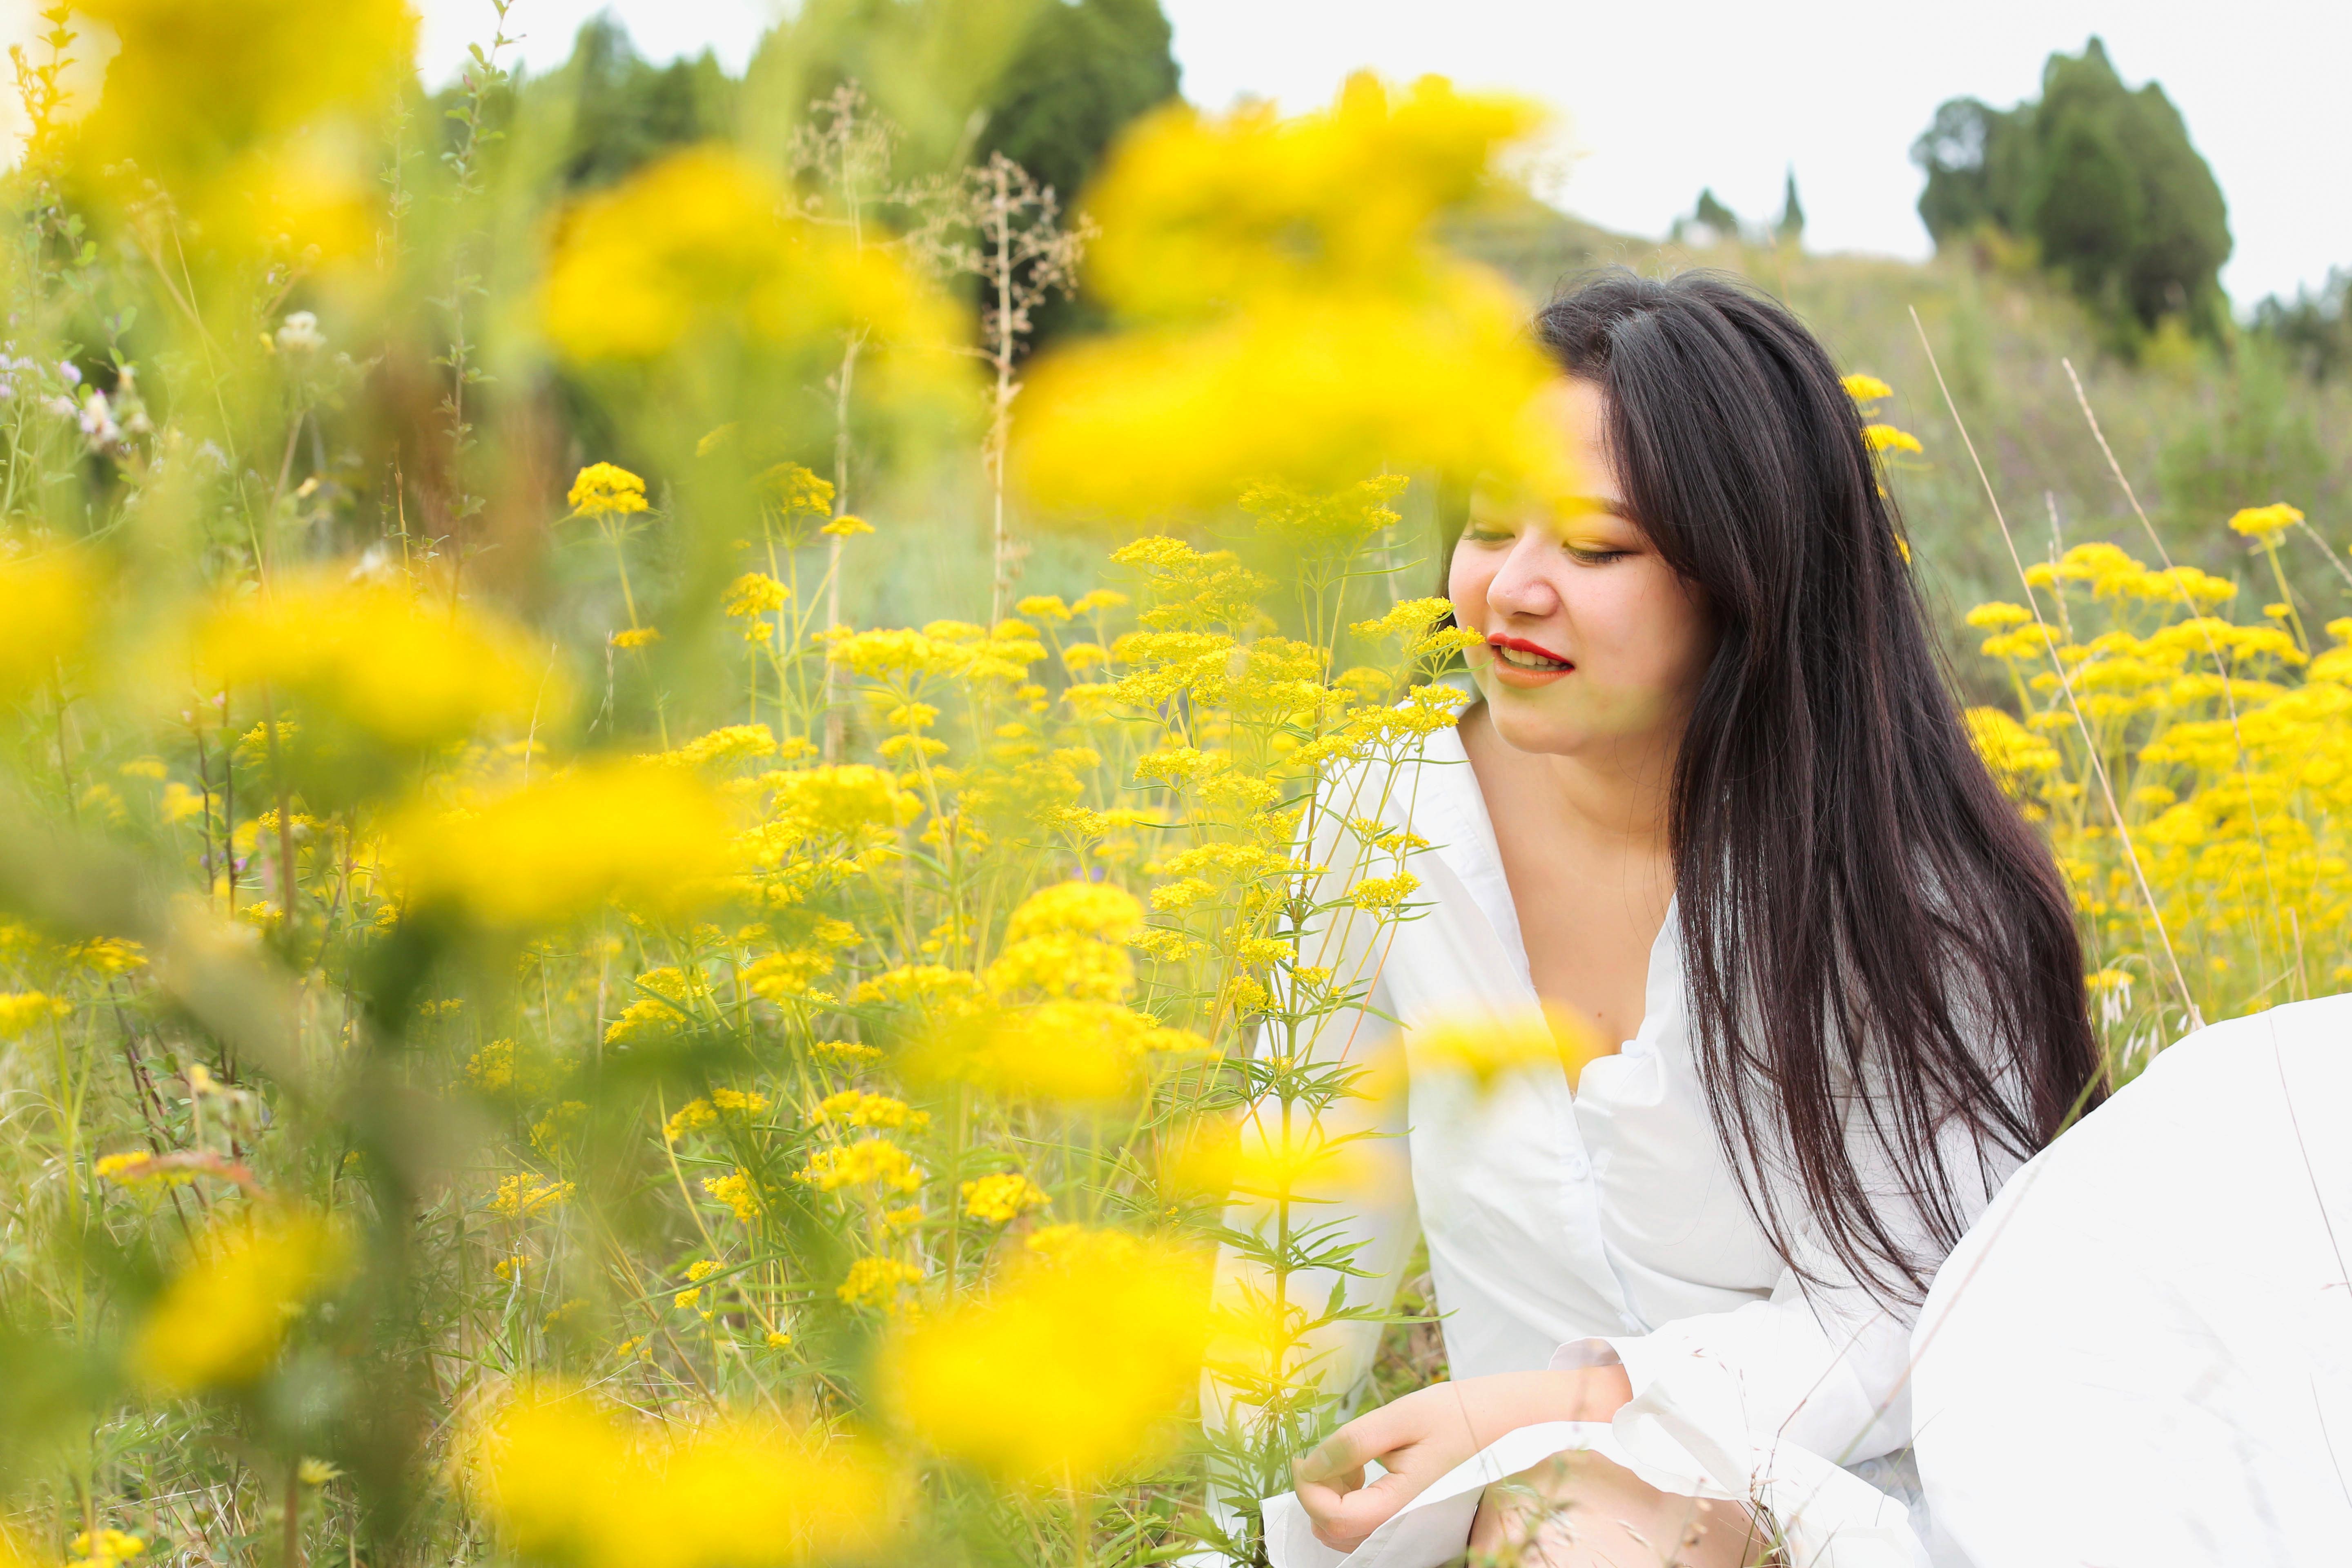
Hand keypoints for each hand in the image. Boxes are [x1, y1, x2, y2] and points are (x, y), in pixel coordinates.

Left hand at [1290, 1365, 1633, 1552]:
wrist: (1512, 1422)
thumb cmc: (1461, 1414)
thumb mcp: (1403, 1417)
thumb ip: (1355, 1442)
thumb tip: (1313, 1463)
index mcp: (1403, 1503)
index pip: (1334, 1518)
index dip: (1308, 1489)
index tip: (1304, 1456)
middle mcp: (1407, 1527)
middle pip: (1337, 1535)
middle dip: (1319, 1496)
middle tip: (1327, 1456)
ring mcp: (1413, 1529)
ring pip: (1352, 1535)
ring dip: (1336, 1500)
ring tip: (1350, 1459)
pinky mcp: (1415, 1522)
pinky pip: (1372, 1527)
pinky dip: (1355, 1503)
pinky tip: (1365, 1470)